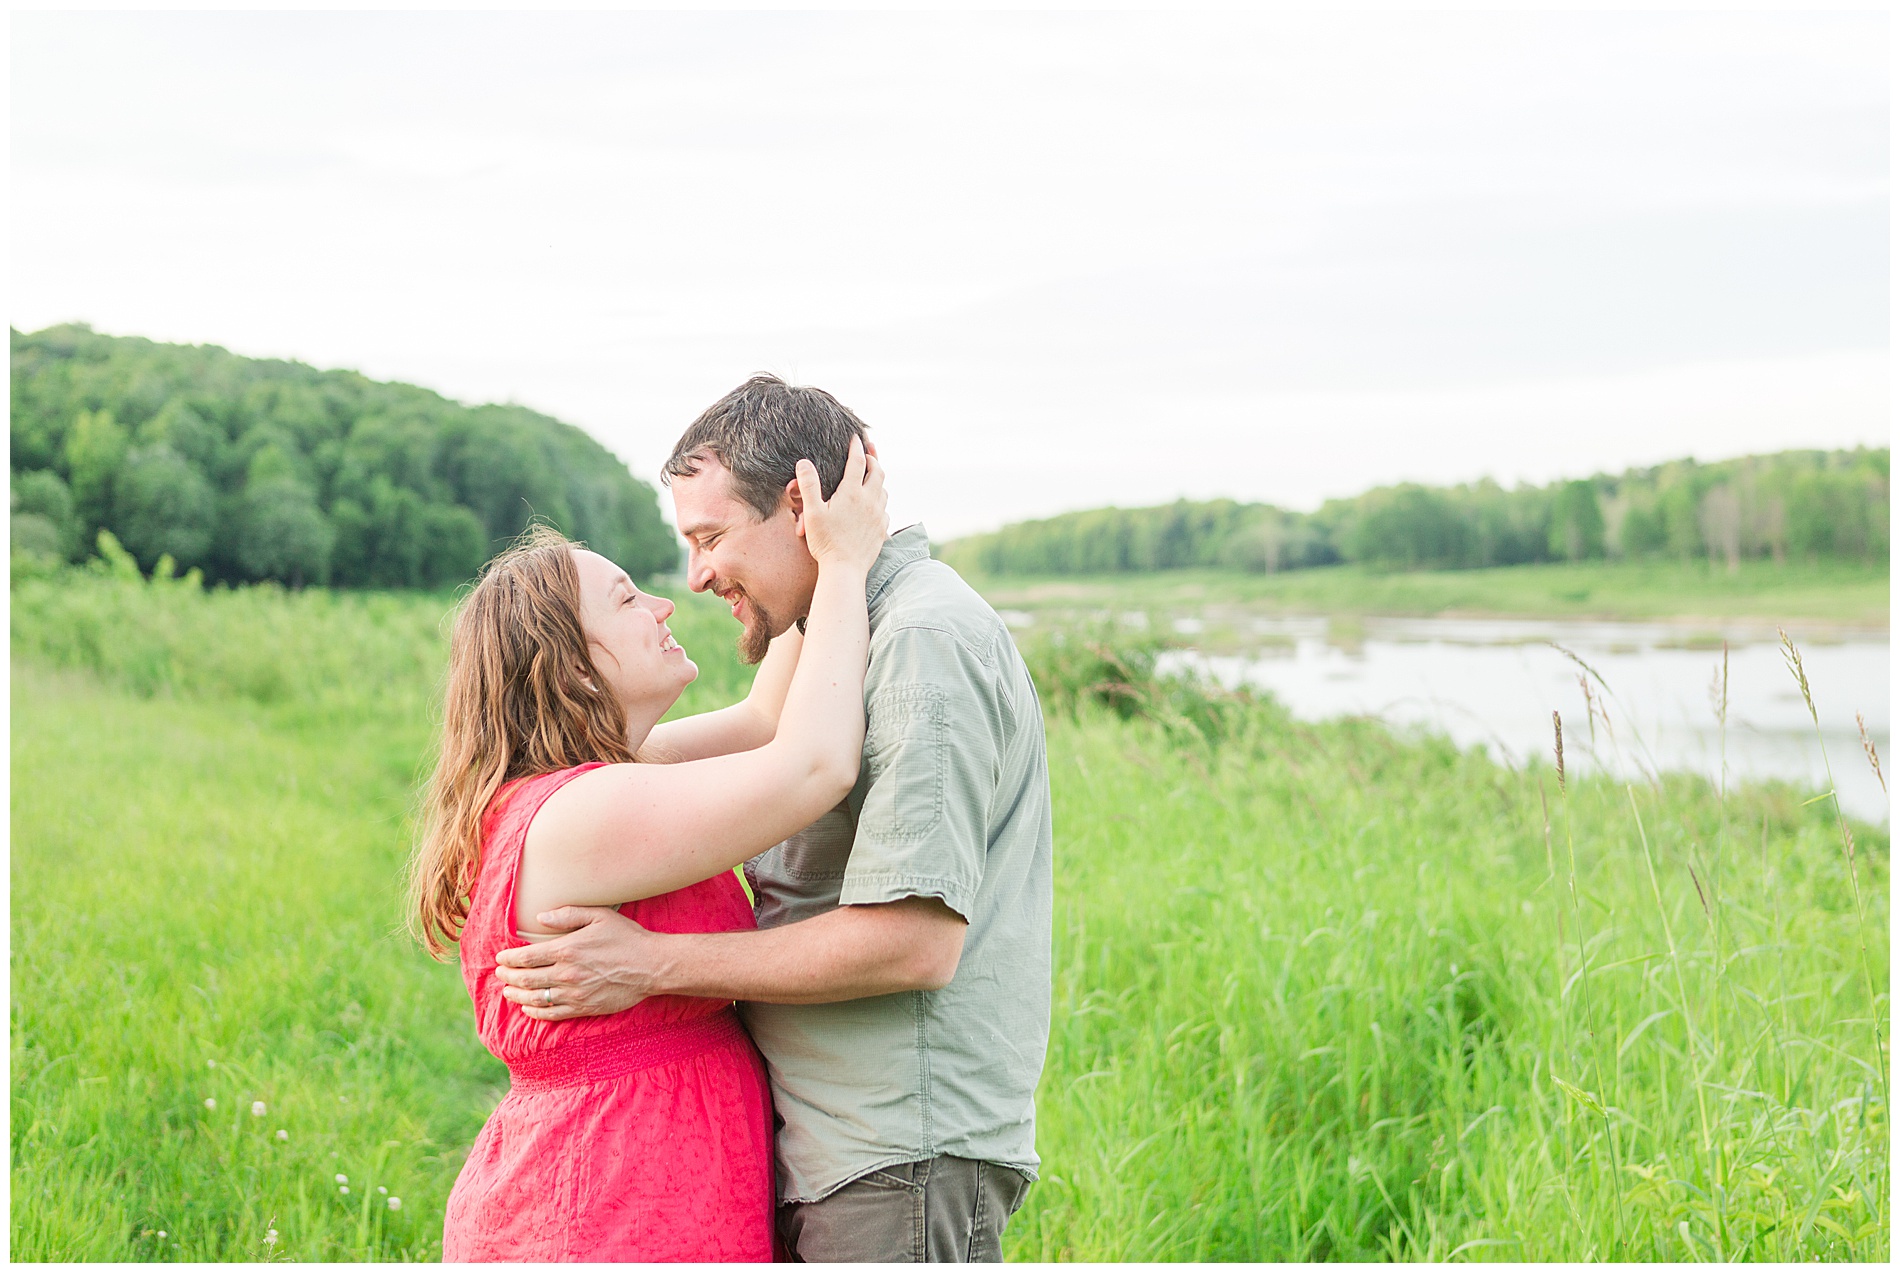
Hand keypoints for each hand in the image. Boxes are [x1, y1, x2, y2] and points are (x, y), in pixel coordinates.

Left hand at [492, 906, 668, 1020]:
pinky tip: (528, 1008)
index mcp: (567, 949)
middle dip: (508, 975)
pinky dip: (535, 1012)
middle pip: (526, 978)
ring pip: (535, 998)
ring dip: (516, 995)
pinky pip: (552, 1014)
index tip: (501, 957)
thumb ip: (568, 914)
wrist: (651, 966)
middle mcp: (566, 973)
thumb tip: (541, 917)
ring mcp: (574, 994)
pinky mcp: (583, 1008)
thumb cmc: (626, 937)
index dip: (509, 958)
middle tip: (500, 973)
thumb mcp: (599, 916)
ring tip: (507, 990)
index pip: (527, 957)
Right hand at [797, 435, 887, 571]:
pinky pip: (885, 509)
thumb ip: (809, 485)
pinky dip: (880, 500)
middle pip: (878, 471)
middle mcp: (869, 501)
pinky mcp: (881, 529)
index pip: (857, 461)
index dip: (856, 446)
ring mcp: (878, 515)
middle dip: (873, 458)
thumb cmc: (825, 542)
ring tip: (872, 474)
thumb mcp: (812, 512)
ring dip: (878, 478)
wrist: (844, 570)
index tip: (856, 437)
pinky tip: (875, 504)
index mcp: (851, 493)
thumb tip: (803, 462)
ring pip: (884, 489)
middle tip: (869, 449)